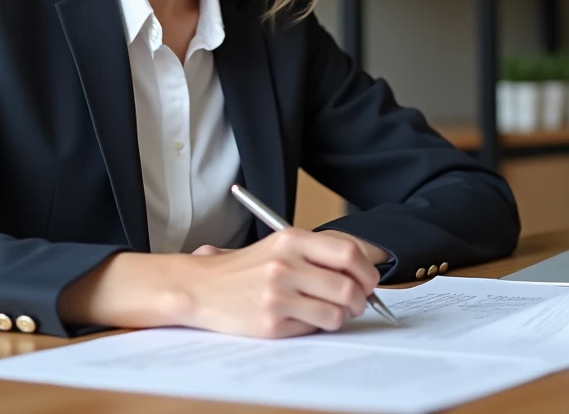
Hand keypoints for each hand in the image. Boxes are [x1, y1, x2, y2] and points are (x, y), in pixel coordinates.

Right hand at [175, 229, 379, 338]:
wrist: (200, 287)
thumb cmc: (244, 268)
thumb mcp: (279, 246)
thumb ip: (317, 253)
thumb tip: (362, 269)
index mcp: (291, 240)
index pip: (349, 254)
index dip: (367, 271)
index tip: (369, 281)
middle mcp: (285, 265)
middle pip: (348, 287)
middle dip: (360, 299)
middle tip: (356, 303)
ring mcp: (278, 296)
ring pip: (336, 313)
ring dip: (339, 316)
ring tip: (327, 312)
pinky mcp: (271, 323)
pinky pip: (312, 329)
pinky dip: (314, 326)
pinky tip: (299, 318)